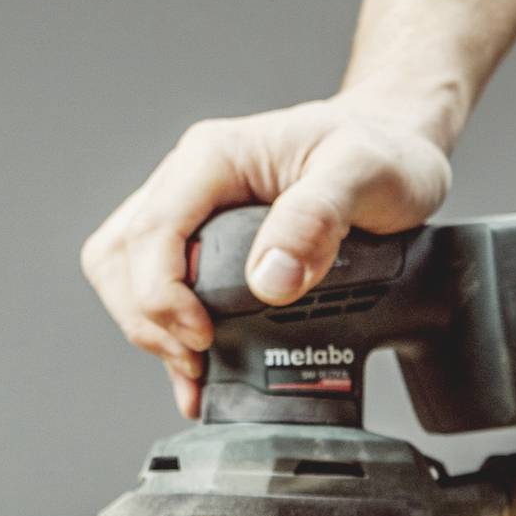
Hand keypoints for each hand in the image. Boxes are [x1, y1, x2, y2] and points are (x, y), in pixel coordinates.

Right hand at [79, 95, 452, 417]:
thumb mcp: (362, 176)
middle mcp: (190, 180)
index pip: (152, 231)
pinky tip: (195, 368)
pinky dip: (165, 330)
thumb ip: (314, 220)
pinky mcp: (203, 239)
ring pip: (125, 272)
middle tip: (199, 359)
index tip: (203, 336)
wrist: (394, 145)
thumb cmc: (381, 151)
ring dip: (148, 328)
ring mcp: (191, 210)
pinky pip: (158, 284)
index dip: (162, 296)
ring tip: (195, 369)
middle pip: (120, 256)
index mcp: (213, 157)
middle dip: (147, 319)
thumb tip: (270, 279)